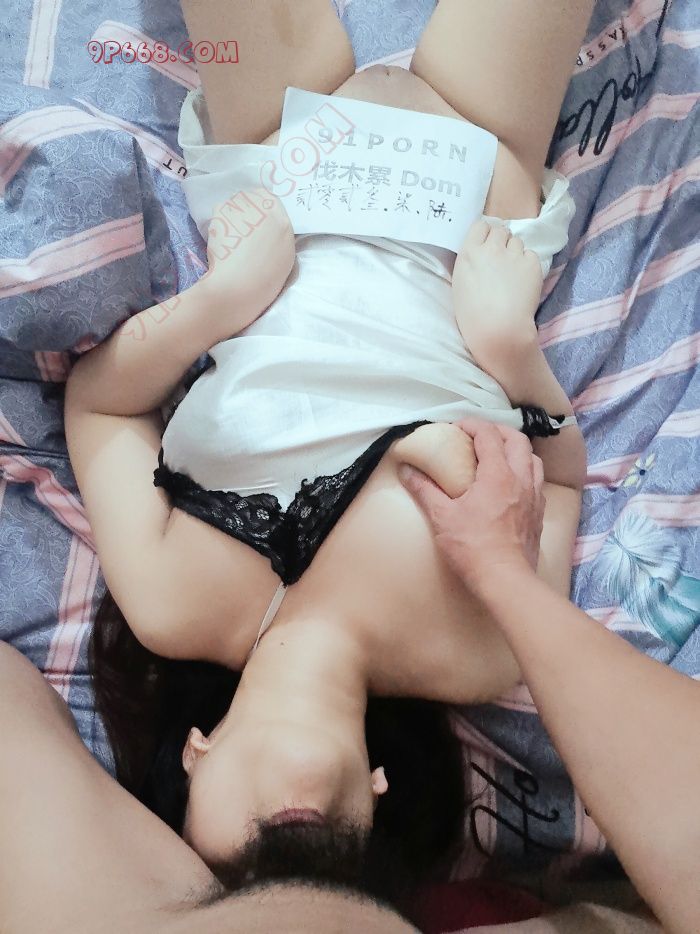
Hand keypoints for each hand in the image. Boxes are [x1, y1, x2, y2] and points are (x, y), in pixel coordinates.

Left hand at [199, 188, 295, 340]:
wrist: (239, 286)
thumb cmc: (264, 280)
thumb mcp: (284, 256)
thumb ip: (277, 236)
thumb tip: (267, 230)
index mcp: (283, 219)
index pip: (270, 201)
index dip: (260, 212)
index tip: (255, 226)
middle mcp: (264, 206)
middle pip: (251, 199)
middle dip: (244, 212)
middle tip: (240, 234)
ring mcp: (242, 205)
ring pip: (234, 205)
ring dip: (231, 217)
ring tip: (231, 241)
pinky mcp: (222, 210)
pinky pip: (220, 212)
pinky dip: (219, 225)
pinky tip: (221, 242)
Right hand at [398, 417, 544, 593]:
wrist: (506, 580)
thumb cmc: (473, 548)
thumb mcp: (442, 517)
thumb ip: (424, 490)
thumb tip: (406, 471)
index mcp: (498, 474)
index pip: (489, 435)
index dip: (473, 425)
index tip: (458, 427)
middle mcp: (521, 479)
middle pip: (517, 440)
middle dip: (498, 431)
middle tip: (479, 436)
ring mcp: (534, 496)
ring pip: (532, 459)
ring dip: (516, 450)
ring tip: (498, 455)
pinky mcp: (538, 513)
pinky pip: (537, 481)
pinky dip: (525, 471)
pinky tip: (511, 484)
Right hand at [452, 219, 542, 352]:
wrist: (499, 329)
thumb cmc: (472, 314)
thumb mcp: (460, 283)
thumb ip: (471, 262)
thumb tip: (481, 253)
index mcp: (469, 252)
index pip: (481, 226)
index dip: (486, 234)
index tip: (487, 246)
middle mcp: (491, 248)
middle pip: (500, 231)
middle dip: (501, 242)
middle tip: (501, 260)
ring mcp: (514, 254)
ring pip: (517, 242)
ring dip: (515, 252)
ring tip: (513, 273)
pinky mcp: (532, 263)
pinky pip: (530, 255)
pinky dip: (528, 264)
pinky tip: (523, 281)